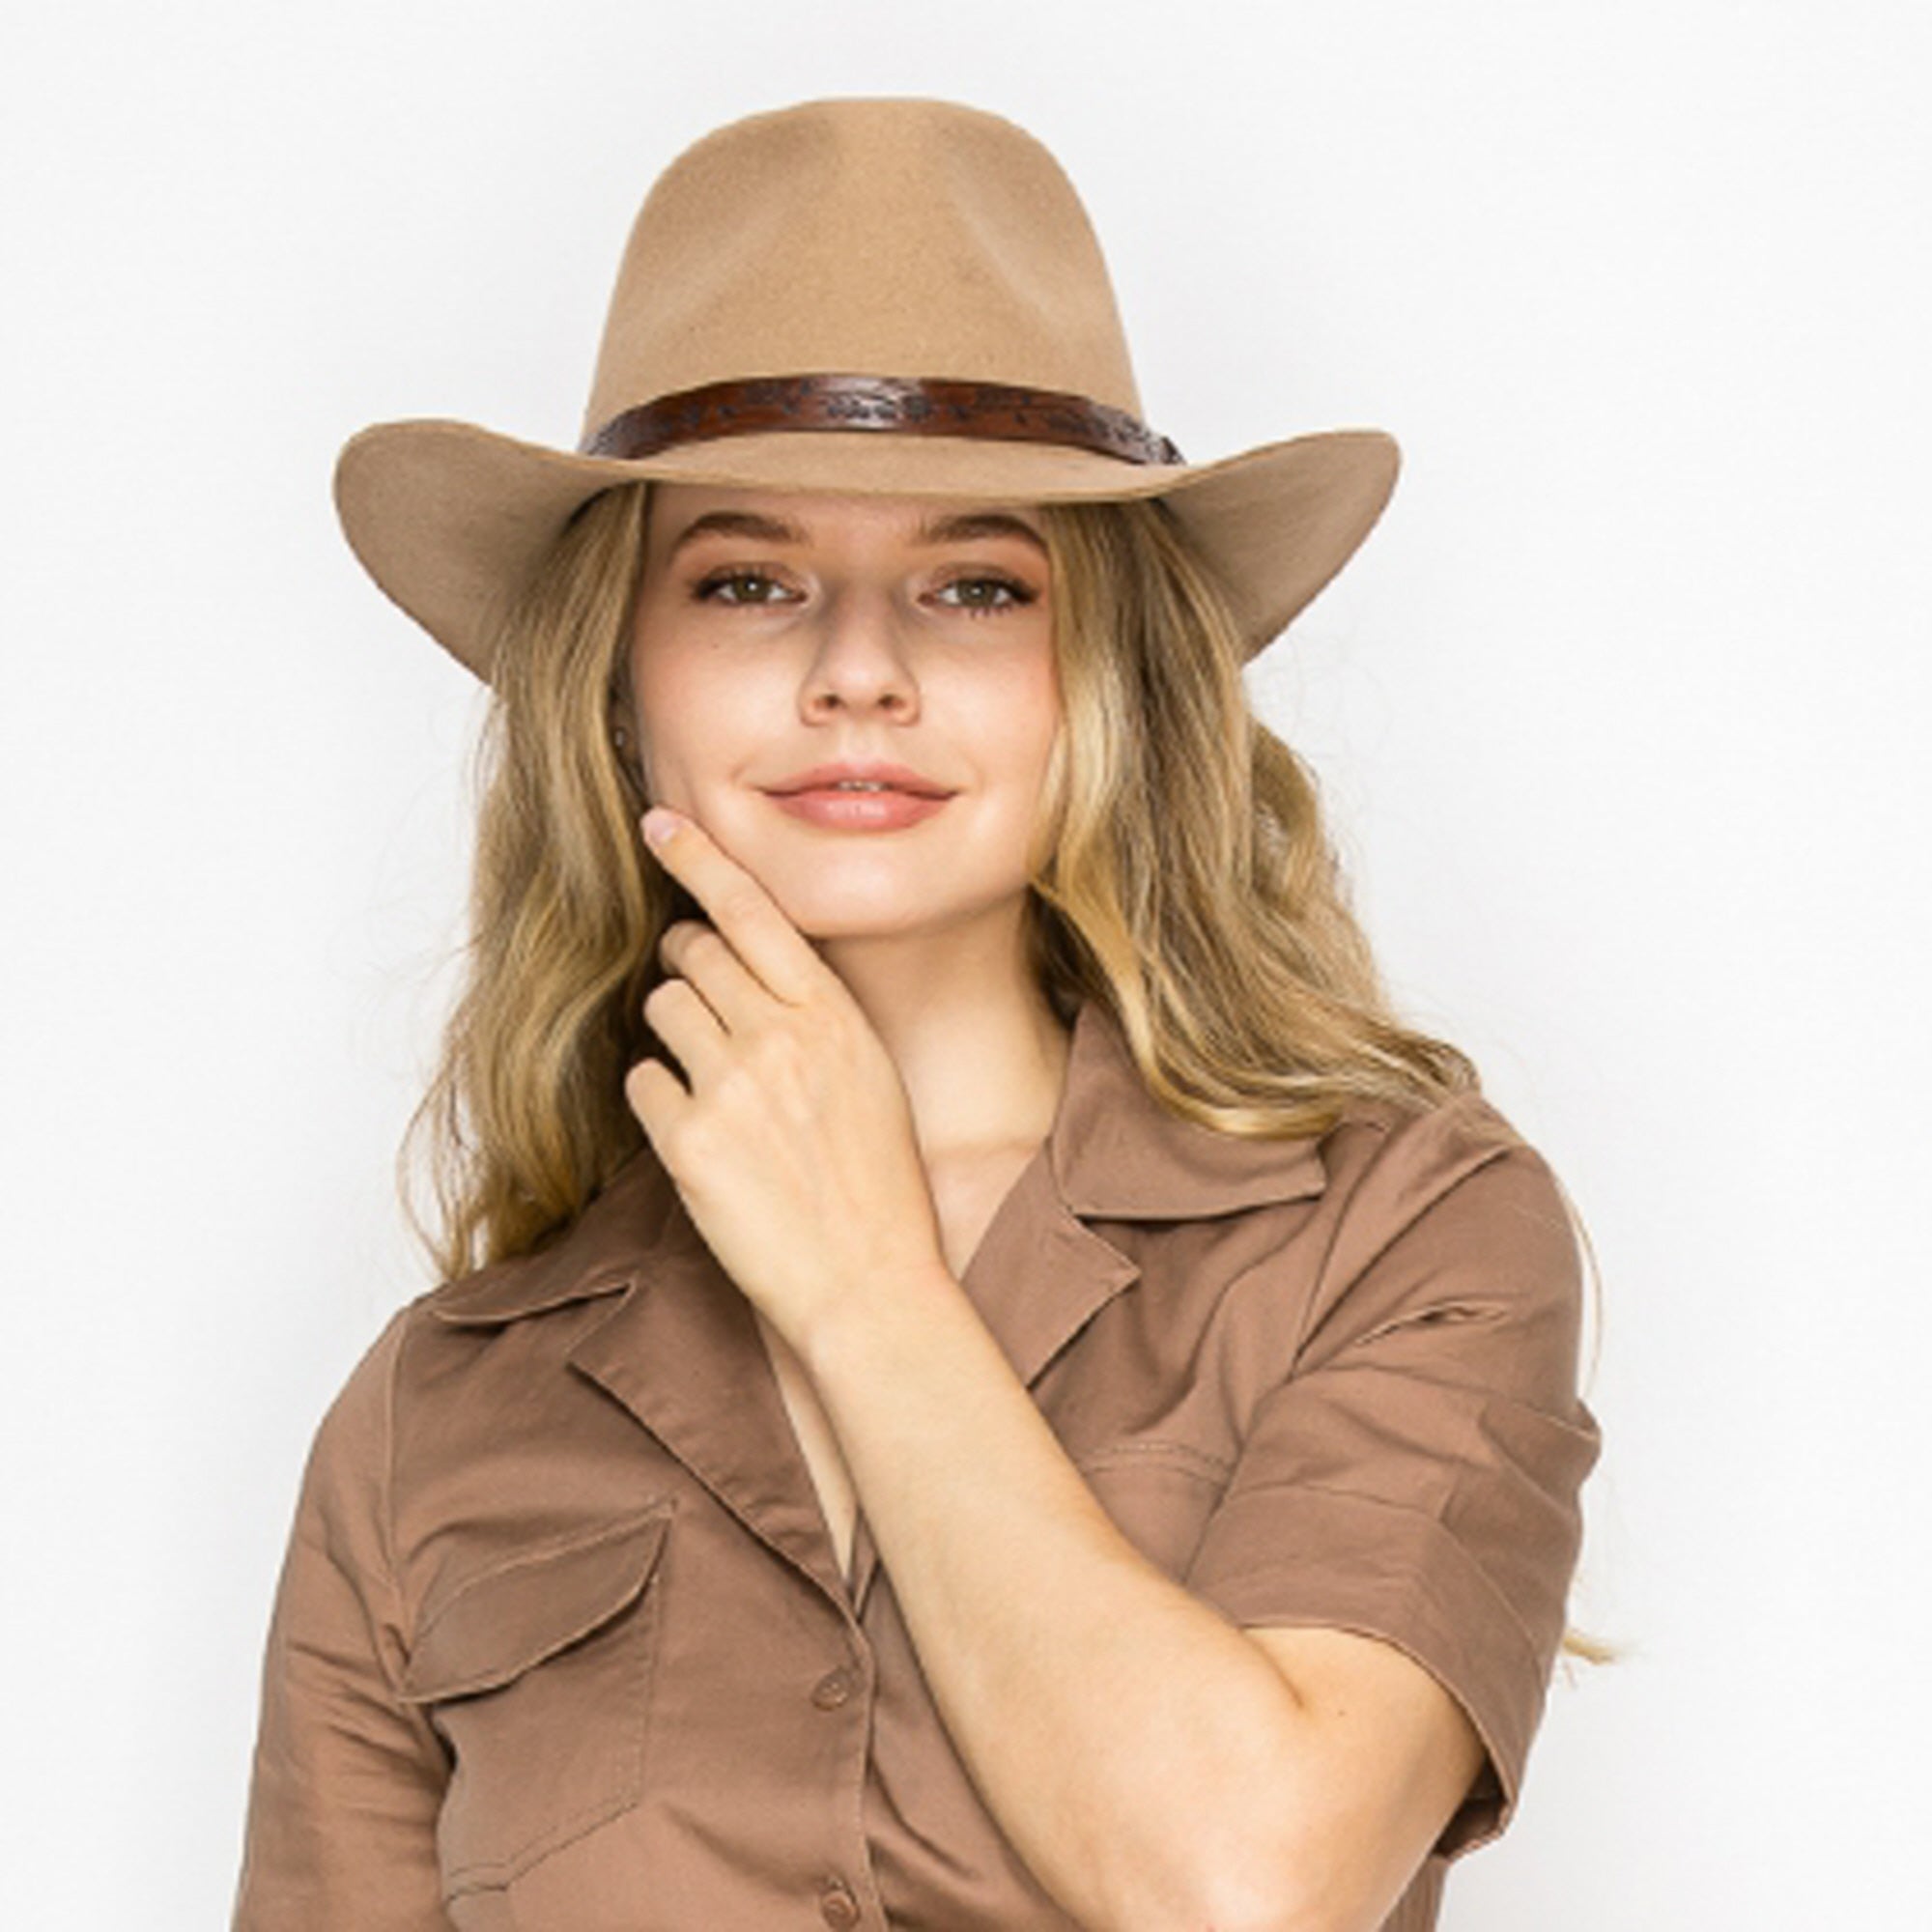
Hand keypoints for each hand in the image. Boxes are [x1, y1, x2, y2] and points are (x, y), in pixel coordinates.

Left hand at [625, 806, 950, 1354]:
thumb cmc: (878, 1187)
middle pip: (694, 951)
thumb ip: (816, 1017)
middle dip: (685, 962)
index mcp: (834, 1016)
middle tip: (698, 995)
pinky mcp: (689, 1142)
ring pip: (662, 1008)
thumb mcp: (872, 1077)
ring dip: (674, 1033)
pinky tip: (697, 1133)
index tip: (663, 823)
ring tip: (712, 1082)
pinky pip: (642, 1081)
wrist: (868, 1284)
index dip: (702, 858)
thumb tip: (756, 971)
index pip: (755, 910)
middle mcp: (782, 1038)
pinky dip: (658, 1099)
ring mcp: (732, 1088)